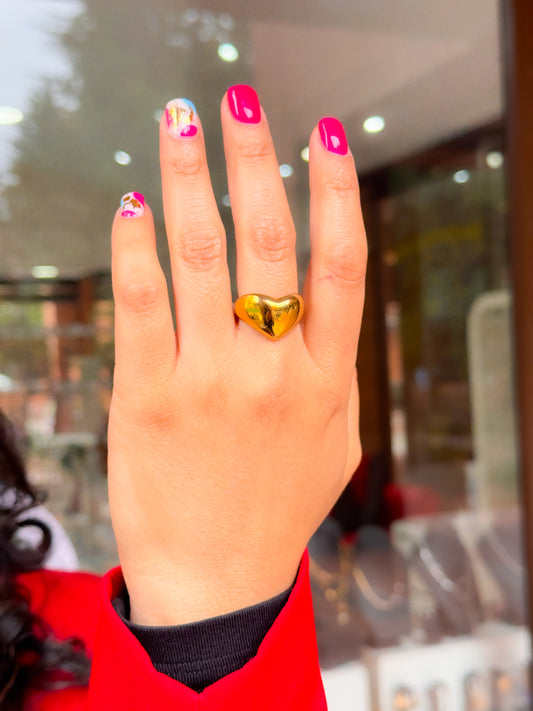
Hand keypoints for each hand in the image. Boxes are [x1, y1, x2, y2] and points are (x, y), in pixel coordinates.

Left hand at [108, 87, 366, 624]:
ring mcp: (207, 381)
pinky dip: (134, 249)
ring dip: (187, 181)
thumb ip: (334, 373)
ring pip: (199, 258)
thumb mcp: (335, 442)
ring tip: (178, 126)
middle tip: (238, 101)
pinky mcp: (147, 397)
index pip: (340, 263)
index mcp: (325, 378)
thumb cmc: (277, 506)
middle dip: (252, 159)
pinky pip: (140, 305)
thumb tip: (325, 313)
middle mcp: (271, 370)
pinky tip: (130, 208)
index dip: (335, 191)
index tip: (323, 136)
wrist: (218, 578)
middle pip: (267, 241)